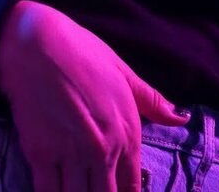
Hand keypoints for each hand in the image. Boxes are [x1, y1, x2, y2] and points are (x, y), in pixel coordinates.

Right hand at [0, 0, 190, 191]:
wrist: (37, 42)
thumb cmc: (81, 52)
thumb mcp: (122, 72)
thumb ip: (152, 102)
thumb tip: (181, 118)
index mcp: (127, 134)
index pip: (132, 190)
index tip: (115, 191)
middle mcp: (103, 151)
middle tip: (93, 188)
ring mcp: (71, 155)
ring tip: (75, 189)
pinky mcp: (40, 155)